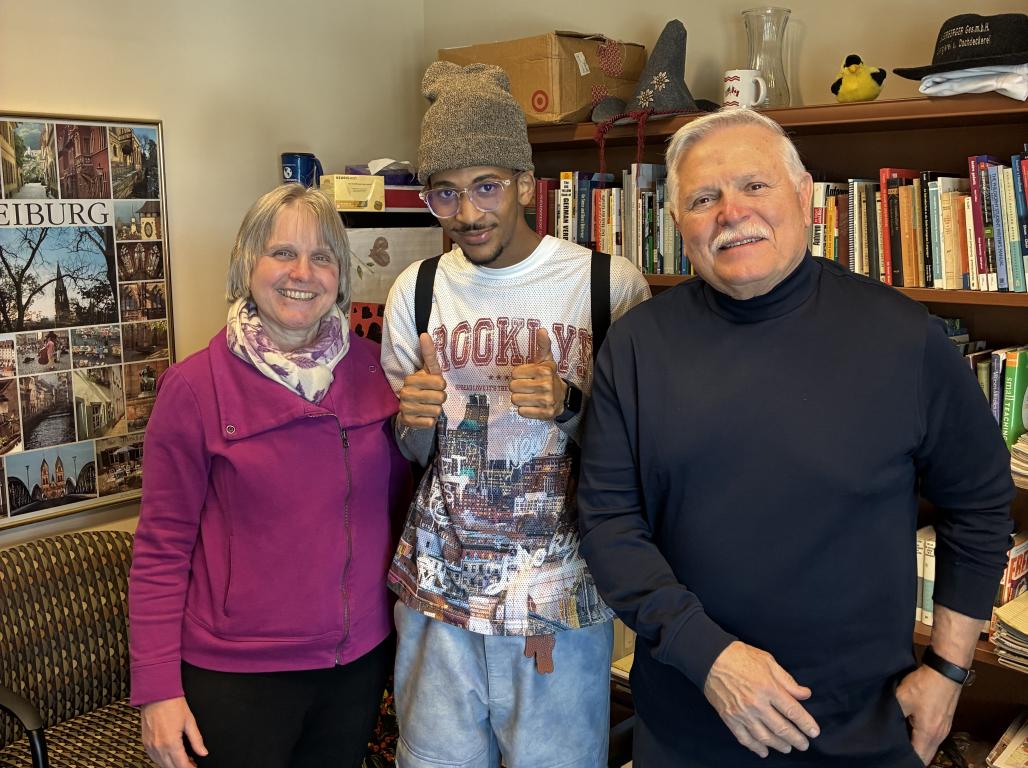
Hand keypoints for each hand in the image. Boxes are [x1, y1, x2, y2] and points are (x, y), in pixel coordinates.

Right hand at [140, 697, 207, 767]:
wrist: (156, 694)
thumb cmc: (173, 704)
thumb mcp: (190, 721)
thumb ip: (197, 740)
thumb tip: (203, 752)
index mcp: (171, 742)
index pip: (181, 765)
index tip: (195, 767)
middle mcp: (158, 747)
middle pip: (170, 767)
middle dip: (182, 767)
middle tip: (192, 763)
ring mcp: (150, 745)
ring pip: (161, 764)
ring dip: (172, 765)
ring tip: (183, 760)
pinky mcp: (145, 742)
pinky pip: (154, 757)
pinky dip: (162, 760)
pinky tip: (170, 756)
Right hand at [398, 333, 446, 428]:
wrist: (411, 411)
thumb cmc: (425, 387)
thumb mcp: (429, 371)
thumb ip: (429, 354)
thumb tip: (424, 334)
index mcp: (411, 378)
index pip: (440, 382)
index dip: (441, 385)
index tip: (435, 385)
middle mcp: (406, 392)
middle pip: (440, 398)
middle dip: (440, 399)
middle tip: (432, 397)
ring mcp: (405, 408)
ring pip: (436, 410)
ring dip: (436, 410)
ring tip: (428, 406)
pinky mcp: (408, 421)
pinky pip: (430, 422)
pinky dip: (431, 420)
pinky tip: (424, 416)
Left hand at [510, 328, 565, 420]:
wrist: (562, 397)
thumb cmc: (548, 376)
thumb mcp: (546, 360)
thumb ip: (542, 345)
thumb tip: (541, 329)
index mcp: (544, 370)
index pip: (515, 373)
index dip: (518, 375)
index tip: (527, 376)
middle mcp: (546, 385)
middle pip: (513, 387)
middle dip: (518, 387)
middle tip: (527, 387)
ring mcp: (546, 400)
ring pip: (516, 400)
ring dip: (520, 399)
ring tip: (530, 396)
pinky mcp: (545, 413)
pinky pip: (522, 412)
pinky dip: (525, 410)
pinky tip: (533, 405)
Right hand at [703, 641, 820, 757]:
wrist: (710, 658)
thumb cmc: (740, 656)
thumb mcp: (768, 662)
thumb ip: (787, 681)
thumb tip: (805, 694)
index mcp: (769, 688)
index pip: (793, 711)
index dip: (806, 724)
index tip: (814, 732)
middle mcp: (757, 704)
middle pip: (782, 728)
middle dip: (796, 739)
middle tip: (804, 745)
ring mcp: (742, 713)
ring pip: (765, 737)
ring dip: (779, 746)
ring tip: (787, 748)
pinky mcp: (729, 718)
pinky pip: (744, 738)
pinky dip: (755, 747)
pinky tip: (763, 751)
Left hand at [895, 665, 960, 764]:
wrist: (946, 670)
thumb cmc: (925, 685)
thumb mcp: (902, 698)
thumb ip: (893, 714)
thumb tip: (883, 726)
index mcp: (928, 734)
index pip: (918, 758)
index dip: (905, 760)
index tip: (892, 758)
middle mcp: (939, 735)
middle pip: (925, 755)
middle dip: (911, 756)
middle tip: (894, 753)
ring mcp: (944, 728)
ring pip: (929, 746)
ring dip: (917, 746)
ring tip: (900, 743)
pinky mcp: (944, 720)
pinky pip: (932, 736)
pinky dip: (922, 738)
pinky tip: (910, 730)